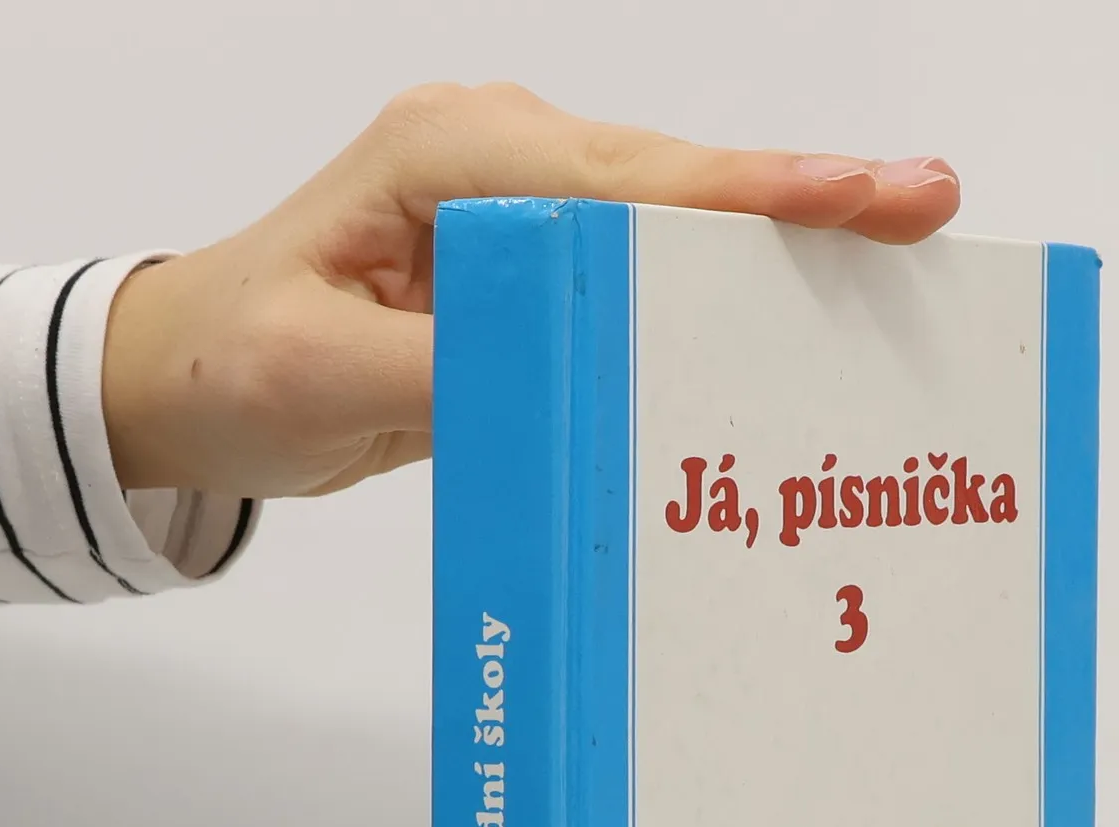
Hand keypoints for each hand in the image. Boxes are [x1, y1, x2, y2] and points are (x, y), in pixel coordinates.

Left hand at [101, 84, 959, 500]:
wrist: (192, 376)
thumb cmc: (240, 360)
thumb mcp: (324, 377)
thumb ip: (448, 370)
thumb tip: (570, 373)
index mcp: (451, 157)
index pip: (624, 176)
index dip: (746, 194)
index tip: (857, 197)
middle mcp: (501, 159)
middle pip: (677, 179)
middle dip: (802, 197)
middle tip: (927, 204)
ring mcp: (526, 208)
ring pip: (677, 218)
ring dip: (781, 241)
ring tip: (898, 248)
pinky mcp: (538, 266)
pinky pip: (648, 270)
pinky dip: (726, 288)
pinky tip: (800, 309)